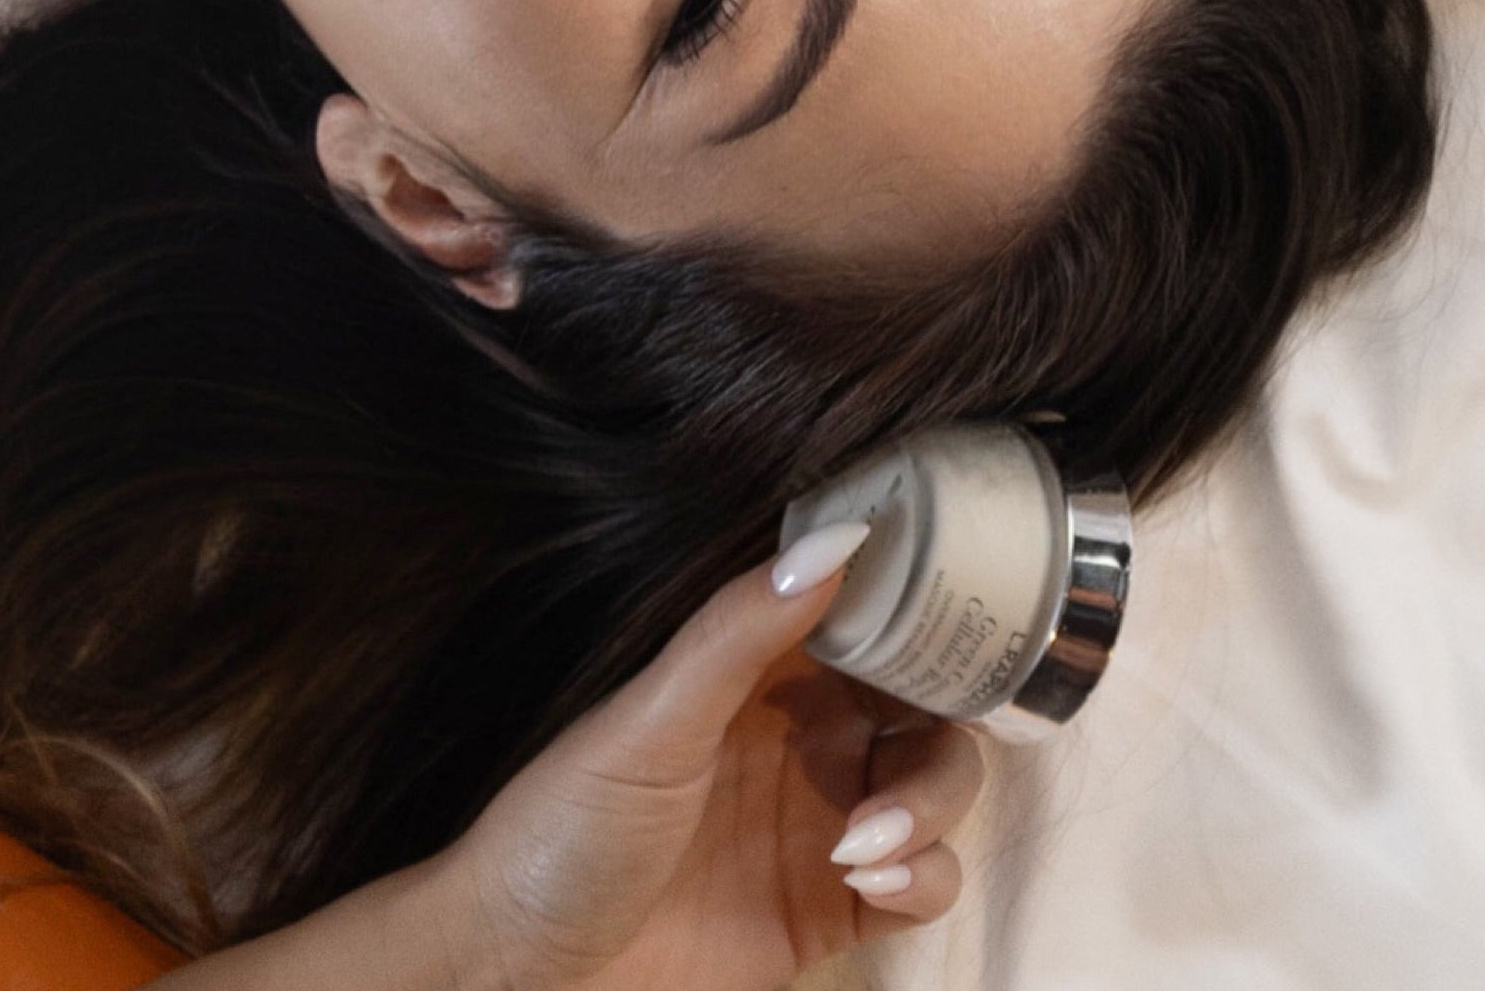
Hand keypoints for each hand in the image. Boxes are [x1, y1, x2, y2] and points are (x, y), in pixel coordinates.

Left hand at [433, 538, 985, 990]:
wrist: (523, 972)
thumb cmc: (564, 829)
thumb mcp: (650, 722)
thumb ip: (740, 631)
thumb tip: (837, 537)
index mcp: (762, 666)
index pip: (869, 607)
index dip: (921, 599)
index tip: (961, 596)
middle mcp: (805, 732)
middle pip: (924, 698)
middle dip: (944, 717)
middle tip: (915, 749)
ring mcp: (824, 820)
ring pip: (937, 785)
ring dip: (931, 805)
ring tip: (867, 844)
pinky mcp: (833, 910)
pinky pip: (924, 883)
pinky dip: (926, 879)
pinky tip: (874, 884)